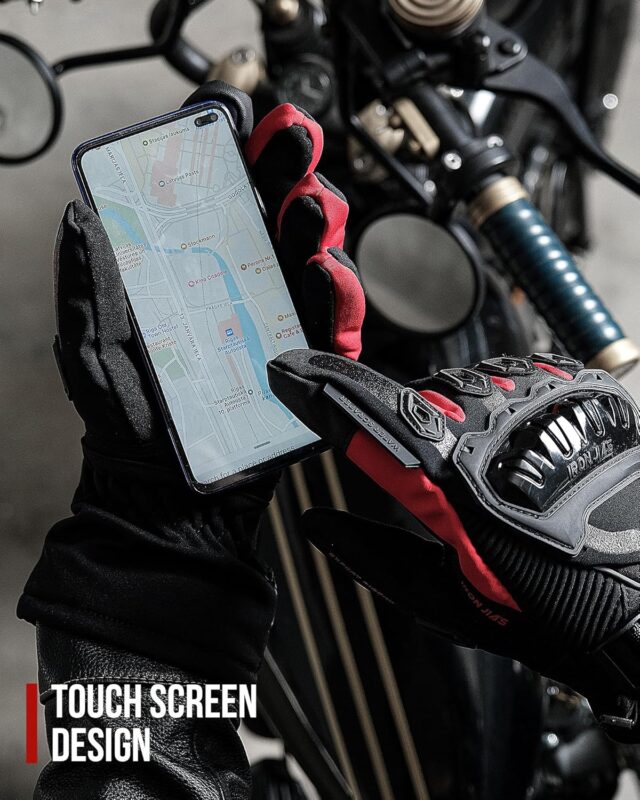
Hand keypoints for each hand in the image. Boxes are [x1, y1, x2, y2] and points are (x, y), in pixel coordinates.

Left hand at [19, 82, 364, 681]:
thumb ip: (89, 283)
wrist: (163, 489)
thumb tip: (80, 217)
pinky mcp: (308, 360)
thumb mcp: (92, 343)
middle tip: (290, 140)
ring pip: (315, 255)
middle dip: (290, 166)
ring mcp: (278, 321)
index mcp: (190, 270)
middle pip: (276, 211)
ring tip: (311, 209)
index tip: (237, 114)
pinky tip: (325, 277)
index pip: (217, 197)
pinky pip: (335, 323)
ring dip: (319, 222)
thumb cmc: (127, 417)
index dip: (231, 151)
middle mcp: (241, 286)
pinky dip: (338, 296)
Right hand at [268, 349, 639, 737]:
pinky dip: (505, 408)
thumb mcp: (448, 599)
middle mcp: (492, 425)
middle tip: (450, 490)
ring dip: (461, 419)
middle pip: (410, 394)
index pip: (361, 413)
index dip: (317, 388)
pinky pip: (516, 377)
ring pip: (464, 383)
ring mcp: (538, 400)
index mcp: (449, 480)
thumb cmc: (550, 609)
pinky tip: (528, 451)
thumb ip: (373, 554)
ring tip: (500, 478)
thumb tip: (318, 523)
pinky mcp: (575, 387)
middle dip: (406, 430)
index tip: (288, 373)